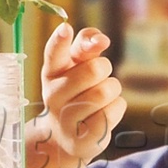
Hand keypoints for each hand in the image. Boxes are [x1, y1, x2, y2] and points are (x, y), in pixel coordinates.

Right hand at [37, 23, 125, 167]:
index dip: (60, 40)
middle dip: (104, 69)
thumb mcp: (76, 66)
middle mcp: (54, 95)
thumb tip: (101, 40)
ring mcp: (67, 119)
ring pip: (106, 90)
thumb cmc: (76, 91)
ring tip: (101, 97)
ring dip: (112, 89)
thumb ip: (86, 45)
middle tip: (98, 77)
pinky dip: (116, 107)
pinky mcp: (84, 139)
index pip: (54, 53)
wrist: (65, 136)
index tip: (66, 28)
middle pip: (93, 69)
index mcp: (51, 72)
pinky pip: (115, 109)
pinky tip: (103, 113)